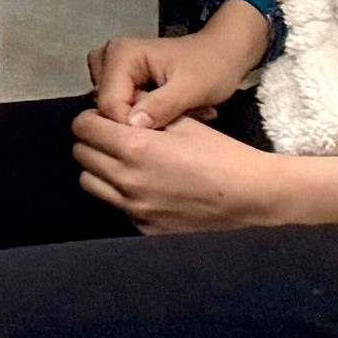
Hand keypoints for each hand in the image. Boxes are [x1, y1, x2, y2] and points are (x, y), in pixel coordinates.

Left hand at [72, 101, 295, 232]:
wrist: (255, 197)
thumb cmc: (224, 155)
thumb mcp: (184, 123)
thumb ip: (145, 114)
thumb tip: (120, 108)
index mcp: (136, 147)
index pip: (83, 127)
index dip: (92, 118)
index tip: (105, 119)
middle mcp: (128, 180)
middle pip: (82, 154)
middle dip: (94, 142)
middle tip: (114, 138)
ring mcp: (135, 209)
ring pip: (91, 183)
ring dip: (100, 169)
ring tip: (126, 164)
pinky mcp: (146, 229)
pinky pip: (116, 207)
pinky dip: (121, 195)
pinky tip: (146, 188)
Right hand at [88, 5, 268, 130]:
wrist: (223, 53)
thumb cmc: (212, 67)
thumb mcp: (192, 89)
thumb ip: (161, 105)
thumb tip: (131, 126)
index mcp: (120, 54)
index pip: (109, 104)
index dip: (132, 125)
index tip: (165, 131)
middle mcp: (107, 56)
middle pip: (106, 106)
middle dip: (138, 119)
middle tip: (173, 117)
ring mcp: (110, 65)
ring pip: (111, 107)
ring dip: (139, 117)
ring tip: (169, 113)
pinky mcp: (118, 75)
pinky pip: (119, 103)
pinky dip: (140, 112)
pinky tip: (163, 110)